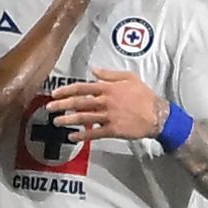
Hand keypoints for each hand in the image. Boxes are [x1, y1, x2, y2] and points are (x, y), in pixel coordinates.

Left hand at [48, 67, 167, 140]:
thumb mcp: (129, 78)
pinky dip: (82, 136)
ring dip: (68, 120)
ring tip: (56, 122)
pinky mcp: (113, 130)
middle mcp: (105, 102)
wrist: (157, 115)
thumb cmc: (144, 95)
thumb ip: (109, 74)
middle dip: (62, 105)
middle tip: (49, 108)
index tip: (55, 93)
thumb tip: (93, 70)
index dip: (67, 90)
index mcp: (108, 88)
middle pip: (79, 103)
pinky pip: (94, 134)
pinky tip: (72, 137)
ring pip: (83, 118)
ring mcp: (108, 117)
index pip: (82, 87)